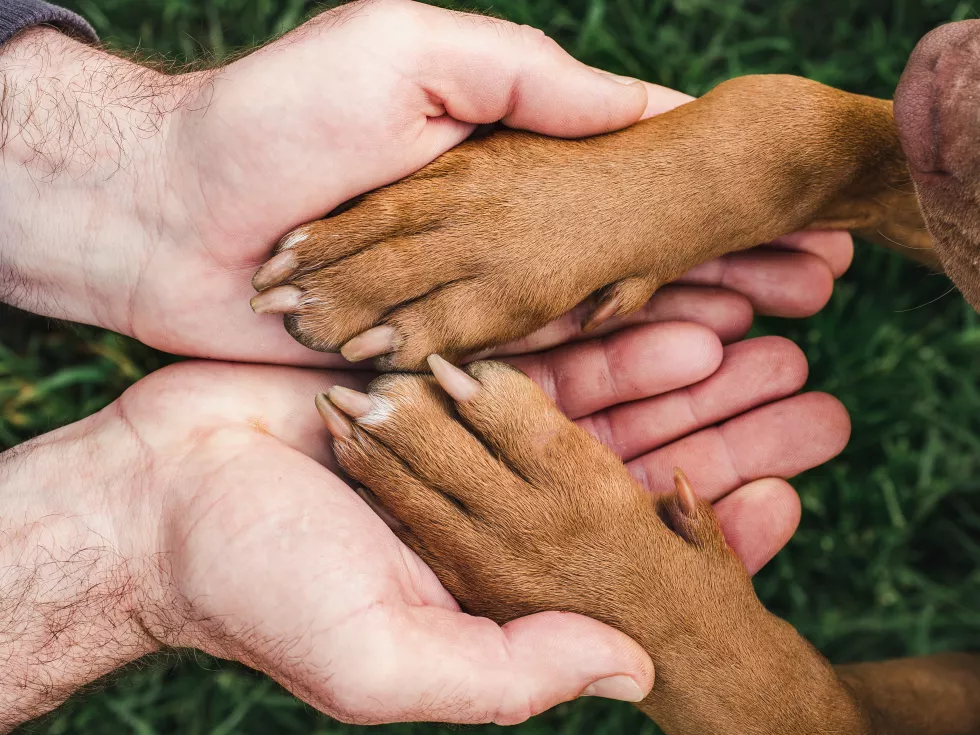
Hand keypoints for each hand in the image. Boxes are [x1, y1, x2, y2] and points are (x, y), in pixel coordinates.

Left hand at [0, 1, 850, 365]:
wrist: (172, 205)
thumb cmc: (284, 112)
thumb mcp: (418, 56)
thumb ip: (529, 81)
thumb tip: (639, 101)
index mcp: (493, 170)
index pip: (628, 194)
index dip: (710, 215)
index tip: (794, 232)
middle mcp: (483, 240)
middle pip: (623, 265)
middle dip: (720, 280)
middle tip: (814, 297)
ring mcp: (449, 305)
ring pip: (583, 328)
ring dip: (676, 340)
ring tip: (768, 355)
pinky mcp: (409, 365)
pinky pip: (509, 375)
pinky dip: (585, 381)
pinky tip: (669, 395)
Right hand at [0, 324, 847, 727]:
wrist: (157, 499)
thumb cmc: (262, 591)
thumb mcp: (384, 662)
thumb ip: (507, 674)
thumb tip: (630, 669)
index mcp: (496, 571)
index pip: (629, 553)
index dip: (712, 524)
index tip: (790, 493)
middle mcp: (494, 501)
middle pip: (633, 464)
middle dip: (723, 432)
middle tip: (811, 396)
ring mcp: (465, 431)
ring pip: (596, 395)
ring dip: (677, 369)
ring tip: (763, 334)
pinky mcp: (428, 369)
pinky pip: (531, 343)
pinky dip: (595, 326)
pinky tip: (663, 302)